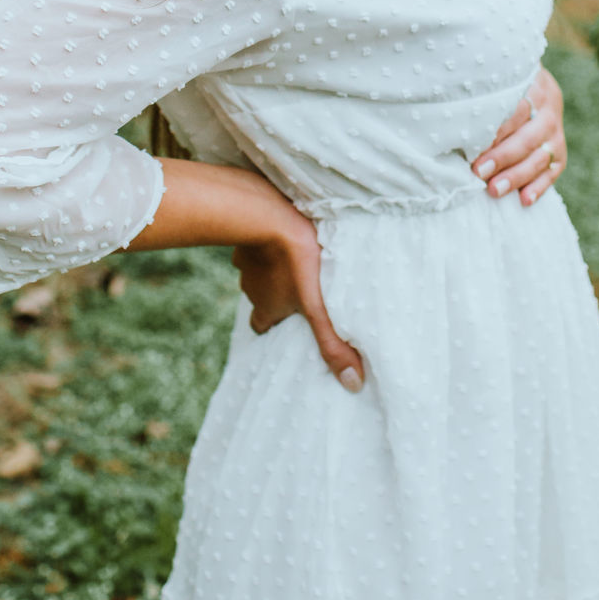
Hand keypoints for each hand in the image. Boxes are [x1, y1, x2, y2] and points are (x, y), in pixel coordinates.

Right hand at [231, 220, 366, 392]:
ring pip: (258, 271)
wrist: (269, 215)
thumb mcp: (319, 306)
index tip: (286, 324)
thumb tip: (353, 384)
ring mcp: (246, 262)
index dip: (273, 325)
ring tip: (294, 261)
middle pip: (260, 298)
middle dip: (275, 295)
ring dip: (273, 268)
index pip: (261, 326)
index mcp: (265, 308)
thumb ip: (334, 343)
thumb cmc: (297, 262)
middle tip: (295, 290)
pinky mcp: (247, 235)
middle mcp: (251, 289)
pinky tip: (283, 234)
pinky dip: (268, 243)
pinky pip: (256, 243)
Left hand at [471, 65, 566, 206]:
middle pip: (529, 137)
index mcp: (532, 84)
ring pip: (541, 157)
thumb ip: (480, 96)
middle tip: (479, 172)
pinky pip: (552, 171)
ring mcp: (556, 132)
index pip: (517, 108)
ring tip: (495, 190)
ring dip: (517, 176)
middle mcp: (548, 108)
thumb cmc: (499, 85)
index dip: (497, 128)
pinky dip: (539, 187)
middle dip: (503, 157)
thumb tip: (453, 123)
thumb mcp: (494, 80)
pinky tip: (524, 200)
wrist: (531, 85)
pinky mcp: (560, 152)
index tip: (473, 144)